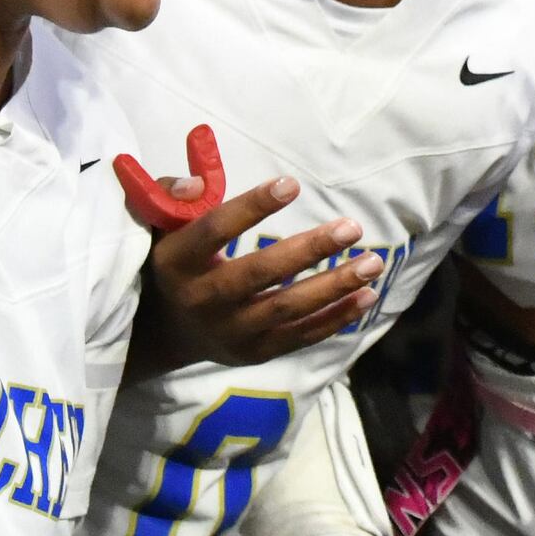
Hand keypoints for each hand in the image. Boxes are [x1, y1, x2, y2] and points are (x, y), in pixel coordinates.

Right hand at [119, 127, 385, 365]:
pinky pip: (300, 336)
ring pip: (287, 309)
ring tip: (373, 262)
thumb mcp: (161, 224)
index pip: (214, 231)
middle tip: (351, 227)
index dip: (252, 207)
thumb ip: (174, 196)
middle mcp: (203, 300)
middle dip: (308, 251)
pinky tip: (367, 295)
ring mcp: (231, 332)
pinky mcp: (254, 353)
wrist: (167, 331)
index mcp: (178, 262)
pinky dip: (336, 318)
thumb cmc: (175, 260)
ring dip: (334, 286)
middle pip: (259, 274)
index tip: (292, 184)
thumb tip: (197, 182)